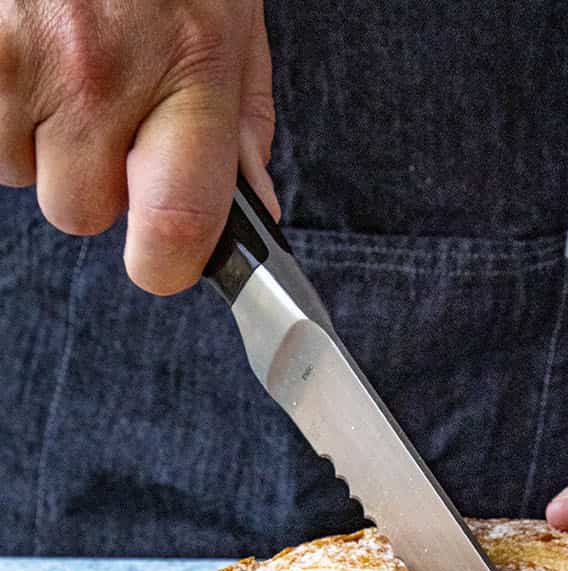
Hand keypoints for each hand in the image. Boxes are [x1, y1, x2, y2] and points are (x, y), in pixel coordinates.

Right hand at [0, 0, 276, 293]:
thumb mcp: (230, 17)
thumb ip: (241, 121)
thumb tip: (255, 214)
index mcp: (190, 66)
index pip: (177, 226)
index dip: (168, 261)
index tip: (167, 256)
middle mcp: (103, 68)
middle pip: (82, 211)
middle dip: (93, 176)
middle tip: (104, 107)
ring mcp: (26, 54)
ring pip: (21, 172)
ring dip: (38, 135)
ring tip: (62, 63)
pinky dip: (0, 104)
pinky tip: (27, 50)